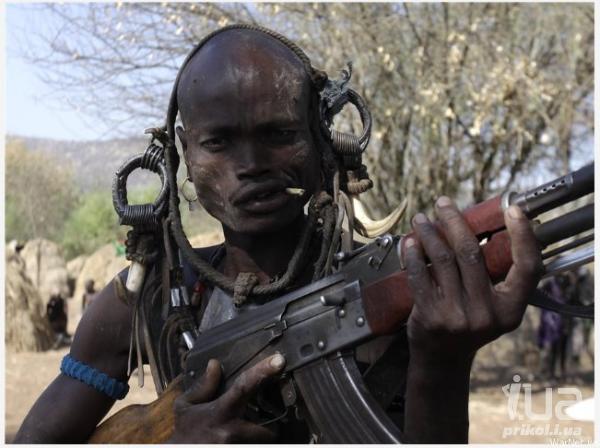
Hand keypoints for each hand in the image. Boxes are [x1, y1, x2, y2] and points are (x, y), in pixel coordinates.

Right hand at [167, 354, 285, 442]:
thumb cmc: (184, 431)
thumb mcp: (186, 406)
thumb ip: (203, 386)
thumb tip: (215, 364)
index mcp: (220, 412)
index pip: (244, 387)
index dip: (263, 372)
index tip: (279, 360)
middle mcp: (231, 432)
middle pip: (270, 430)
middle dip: (272, 428)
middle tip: (267, 422)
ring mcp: (236, 447)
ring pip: (264, 443)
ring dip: (261, 439)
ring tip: (250, 433)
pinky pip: (255, 446)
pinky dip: (253, 442)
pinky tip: (243, 439)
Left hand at [404, 196, 542, 363]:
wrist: (442, 358)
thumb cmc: (469, 323)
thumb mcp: (493, 308)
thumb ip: (495, 276)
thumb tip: (481, 226)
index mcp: (510, 309)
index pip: (527, 267)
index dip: (524, 236)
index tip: (513, 209)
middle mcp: (486, 313)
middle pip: (471, 253)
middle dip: (455, 222)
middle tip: (443, 203)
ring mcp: (457, 316)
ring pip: (442, 260)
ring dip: (429, 233)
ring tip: (421, 219)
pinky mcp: (431, 316)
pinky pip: (420, 276)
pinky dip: (413, 255)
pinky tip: (409, 242)